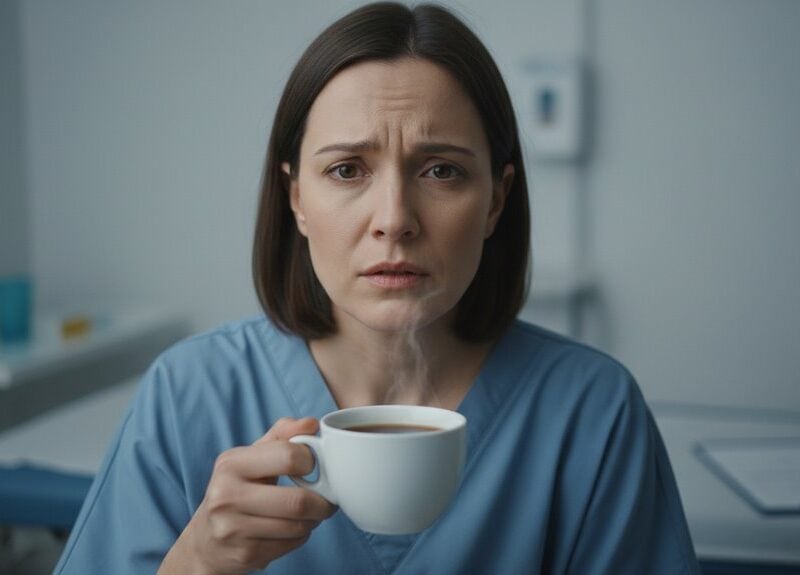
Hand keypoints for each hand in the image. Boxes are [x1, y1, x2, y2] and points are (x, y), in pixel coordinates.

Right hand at [159, 417, 336, 574]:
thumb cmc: (238, 488)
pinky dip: (301, 536)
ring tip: (310, 513)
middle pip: (298, 501)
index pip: (288, 456)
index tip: (314, 466)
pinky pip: (292, 544)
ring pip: (298, 526)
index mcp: (231, 463)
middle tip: (327, 498)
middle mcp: (226, 496)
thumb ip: (282, 434)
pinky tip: (291, 528)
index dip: (312, 461)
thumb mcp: (252, 456)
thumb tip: (311, 423)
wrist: (206, 540)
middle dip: (322, 501)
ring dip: (314, 520)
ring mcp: (233, 528)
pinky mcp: (245, 554)